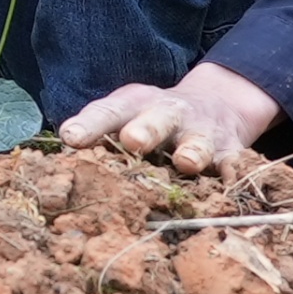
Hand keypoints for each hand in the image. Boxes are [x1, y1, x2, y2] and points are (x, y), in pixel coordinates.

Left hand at [57, 62, 281, 175]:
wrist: (218, 104)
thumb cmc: (152, 117)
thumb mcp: (124, 114)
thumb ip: (95, 130)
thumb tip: (57, 149)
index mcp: (134, 105)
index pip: (108, 111)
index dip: (90, 124)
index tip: (71, 137)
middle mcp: (168, 115)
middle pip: (156, 119)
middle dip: (145, 130)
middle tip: (133, 140)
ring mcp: (201, 134)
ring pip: (198, 144)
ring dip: (192, 152)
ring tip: (186, 162)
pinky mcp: (231, 153)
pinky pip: (235, 167)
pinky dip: (235, 178)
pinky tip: (233, 190)